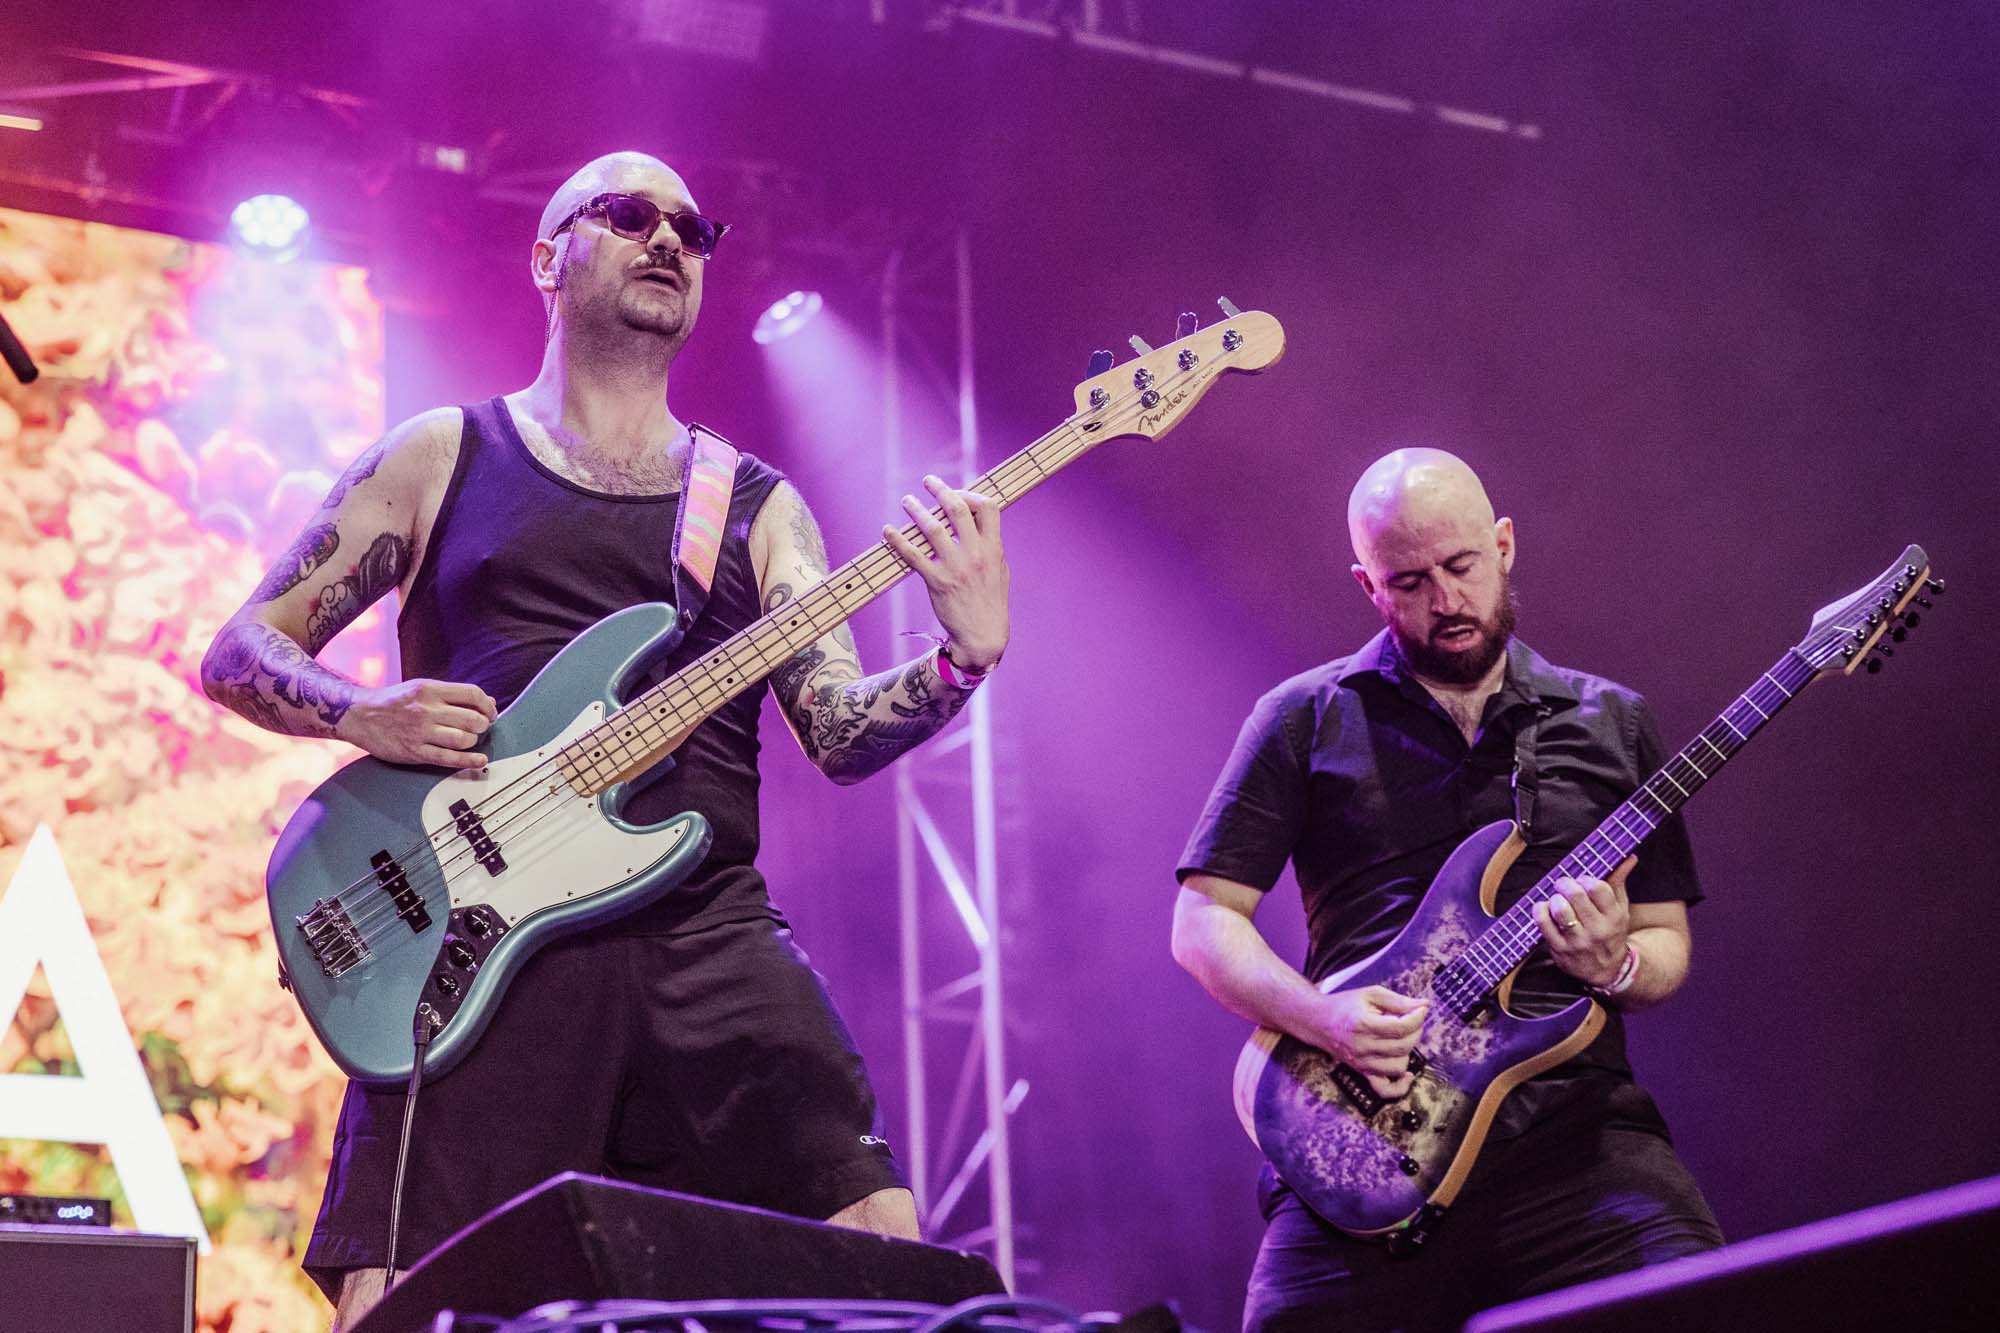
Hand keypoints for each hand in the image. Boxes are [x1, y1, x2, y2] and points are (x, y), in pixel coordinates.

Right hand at [338, 678, 496, 768]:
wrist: (359, 715)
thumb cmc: (393, 702)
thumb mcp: (421, 687)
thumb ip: (452, 694)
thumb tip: (486, 702)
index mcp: (430, 690)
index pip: (472, 694)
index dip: (487, 705)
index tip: (490, 712)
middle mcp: (427, 710)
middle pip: (472, 719)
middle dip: (483, 725)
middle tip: (481, 727)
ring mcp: (420, 732)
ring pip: (463, 739)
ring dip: (474, 741)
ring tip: (471, 740)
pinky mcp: (415, 752)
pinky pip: (449, 758)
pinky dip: (469, 761)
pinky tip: (479, 760)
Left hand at [883, 475, 1009, 671]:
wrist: (983, 636)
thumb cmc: (991, 603)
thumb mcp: (1000, 571)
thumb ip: (990, 546)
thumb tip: (977, 522)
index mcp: (993, 549)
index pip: (987, 507)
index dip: (971, 494)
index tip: (959, 493)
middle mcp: (975, 555)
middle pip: (957, 510)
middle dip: (940, 490)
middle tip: (927, 481)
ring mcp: (955, 568)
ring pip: (932, 529)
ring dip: (916, 510)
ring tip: (907, 501)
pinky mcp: (937, 582)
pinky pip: (913, 556)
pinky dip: (898, 541)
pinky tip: (888, 531)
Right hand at [1308, 985, 1428, 1099]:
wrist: (1318, 1022)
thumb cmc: (1345, 1005)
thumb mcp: (1371, 994)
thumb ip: (1399, 1000)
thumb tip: (1425, 1005)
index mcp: (1364, 1024)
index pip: (1402, 1027)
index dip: (1417, 1018)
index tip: (1420, 1010)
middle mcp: (1363, 1047)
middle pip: (1404, 1046)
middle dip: (1415, 1031)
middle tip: (1410, 1020)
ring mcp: (1362, 1063)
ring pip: (1399, 1066)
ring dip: (1407, 1051)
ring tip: (1401, 1038)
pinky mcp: (1363, 1073)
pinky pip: (1385, 1090)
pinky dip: (1400, 1087)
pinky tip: (1407, 1075)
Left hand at [1534, 856, 1635, 988]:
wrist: (1606, 970)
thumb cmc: (1610, 932)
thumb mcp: (1620, 909)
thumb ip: (1619, 882)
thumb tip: (1629, 857)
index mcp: (1614, 917)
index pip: (1598, 888)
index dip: (1586, 879)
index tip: (1582, 881)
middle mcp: (1597, 930)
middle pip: (1576, 895)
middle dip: (1566, 884)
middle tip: (1564, 885)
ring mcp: (1577, 941)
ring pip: (1559, 909)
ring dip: (1555, 898)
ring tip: (1558, 899)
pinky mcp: (1559, 949)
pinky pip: (1543, 923)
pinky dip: (1541, 910)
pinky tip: (1546, 909)